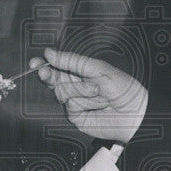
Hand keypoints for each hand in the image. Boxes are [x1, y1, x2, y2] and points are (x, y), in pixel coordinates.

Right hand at [32, 48, 147, 143]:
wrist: (134, 112)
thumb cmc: (123, 88)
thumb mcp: (97, 68)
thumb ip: (72, 61)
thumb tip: (50, 54)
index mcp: (80, 72)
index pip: (57, 66)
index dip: (44, 65)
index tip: (36, 63)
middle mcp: (75, 86)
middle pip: (52, 79)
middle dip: (49, 75)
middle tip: (44, 72)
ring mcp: (75, 102)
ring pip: (62, 93)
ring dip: (79, 90)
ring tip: (97, 92)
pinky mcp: (76, 116)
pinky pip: (70, 106)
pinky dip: (82, 103)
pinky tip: (95, 103)